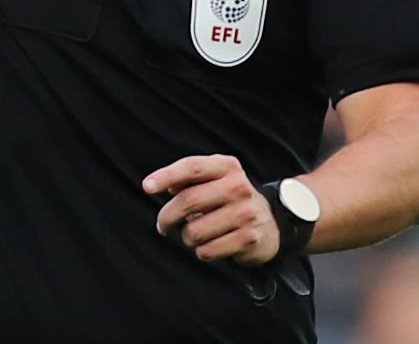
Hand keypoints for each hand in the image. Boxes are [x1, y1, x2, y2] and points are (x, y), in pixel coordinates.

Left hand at [145, 155, 280, 265]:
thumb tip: (163, 185)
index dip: (165, 176)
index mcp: (227, 167)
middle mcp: (239, 187)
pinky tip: (208, 245)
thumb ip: (189, 177)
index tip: (147, 187)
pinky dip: (201, 251)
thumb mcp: (215, 178)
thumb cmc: (230, 197)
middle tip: (163, 225)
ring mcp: (246, 213)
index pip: (191, 167)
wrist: (272, 221)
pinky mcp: (249, 239)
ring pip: (194, 230)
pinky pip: (208, 250)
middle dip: (167, 216)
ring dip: (186, 237)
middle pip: (188, 201)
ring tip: (193, 234)